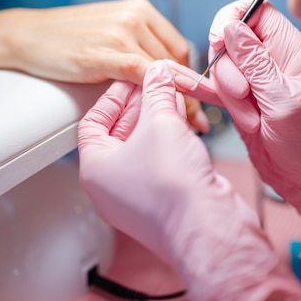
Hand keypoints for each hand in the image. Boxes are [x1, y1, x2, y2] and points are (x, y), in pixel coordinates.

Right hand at [0, 0, 208, 132]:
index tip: (200, 100)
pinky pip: (142, 72)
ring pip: (163, 68)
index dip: (191, 77)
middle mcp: (135, 16)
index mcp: (140, 9)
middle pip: (176, 59)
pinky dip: (160, 91)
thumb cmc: (65, 39)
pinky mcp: (104, 52)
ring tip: (185, 124)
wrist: (26, 36)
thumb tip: (164, 76)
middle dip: (188, 93)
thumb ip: (137, 47)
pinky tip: (170, 107)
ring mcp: (120, 32)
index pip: (178, 46)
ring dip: (177, 99)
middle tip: (196, 120)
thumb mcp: (109, 33)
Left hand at [78, 60, 300, 300]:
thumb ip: (157, 93)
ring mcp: (136, 195)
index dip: (113, 96)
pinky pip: (159, 161)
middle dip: (139, 105)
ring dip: (157, 119)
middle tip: (155, 82)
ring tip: (173, 95)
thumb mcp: (160, 123)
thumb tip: (157, 73)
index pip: (93, 122)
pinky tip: (184, 119)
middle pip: (118, 133)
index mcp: (94, 169)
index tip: (131, 79)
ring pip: (142, 147)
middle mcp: (110, 186)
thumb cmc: (172, 187)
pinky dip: (168, 138)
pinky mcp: (161, 199)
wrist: (207, 227)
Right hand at [173, 0, 300, 230]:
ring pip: (221, 64)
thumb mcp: (283, 101)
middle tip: (243, 94)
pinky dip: (204, 89)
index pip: (257, 11)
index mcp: (293, 51)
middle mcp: (273, 60)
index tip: (222, 43)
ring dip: (225, 91)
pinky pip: (215, 85)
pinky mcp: (241, 99)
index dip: (233, 20)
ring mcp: (255, 80)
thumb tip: (231, 27)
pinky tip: (187, 86)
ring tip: (249, 117)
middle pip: (232, 39)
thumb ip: (256, 63)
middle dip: (228, 67)